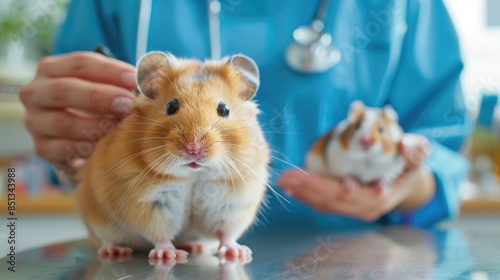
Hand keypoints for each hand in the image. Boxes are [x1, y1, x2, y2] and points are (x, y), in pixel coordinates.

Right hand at [19, 52, 136, 169]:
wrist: (77, 135)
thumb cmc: (96, 103)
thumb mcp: (105, 85)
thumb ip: (124, 80)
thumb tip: (153, 76)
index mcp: (51, 69)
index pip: (79, 63)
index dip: (109, 70)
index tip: (135, 79)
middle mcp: (36, 92)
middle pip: (63, 90)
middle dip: (99, 97)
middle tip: (127, 104)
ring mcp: (35, 122)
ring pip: (62, 122)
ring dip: (96, 125)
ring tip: (120, 127)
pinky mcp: (42, 148)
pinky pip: (63, 150)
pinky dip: (86, 148)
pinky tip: (106, 146)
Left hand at [277, 134, 433, 220]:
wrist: (405, 182)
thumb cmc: (408, 165)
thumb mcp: (417, 155)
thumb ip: (416, 150)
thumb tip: (408, 144)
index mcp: (382, 197)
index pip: (360, 196)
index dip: (344, 191)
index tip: (337, 184)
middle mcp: (365, 208)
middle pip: (334, 199)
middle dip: (310, 188)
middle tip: (287, 176)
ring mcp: (352, 209)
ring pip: (324, 203)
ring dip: (302, 192)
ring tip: (284, 180)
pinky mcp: (342, 206)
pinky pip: (320, 202)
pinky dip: (304, 194)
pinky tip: (289, 185)